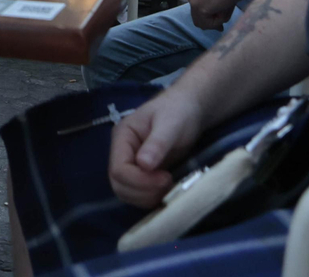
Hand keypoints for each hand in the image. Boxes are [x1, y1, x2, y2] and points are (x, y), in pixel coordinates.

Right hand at [108, 89, 204, 207]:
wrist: (189, 109)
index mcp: (122, 137)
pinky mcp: (142, 174)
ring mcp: (131, 165)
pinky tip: (167, 189)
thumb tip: (143, 165)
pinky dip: (151, 198)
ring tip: (169, 185)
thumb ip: (157, 143)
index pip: (118, 169)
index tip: (165, 177)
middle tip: (168, 183)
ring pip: (127, 193)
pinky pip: (138, 194)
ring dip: (147, 197)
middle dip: (143, 191)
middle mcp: (121, 153)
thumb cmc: (178, 111)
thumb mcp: (170, 123)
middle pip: (119, 184)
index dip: (139, 180)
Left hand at [185, 0, 244, 29]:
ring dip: (217, 20)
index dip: (209, 18)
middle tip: (221, 28)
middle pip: (197, 18)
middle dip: (210, 24)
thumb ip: (217, 4)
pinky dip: (219, 20)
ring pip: (203, 23)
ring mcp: (194, 2)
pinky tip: (225, 6)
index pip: (198, 10)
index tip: (219, 25)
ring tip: (227, 6)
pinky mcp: (199, 8)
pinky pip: (209, 24)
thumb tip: (219, 19)